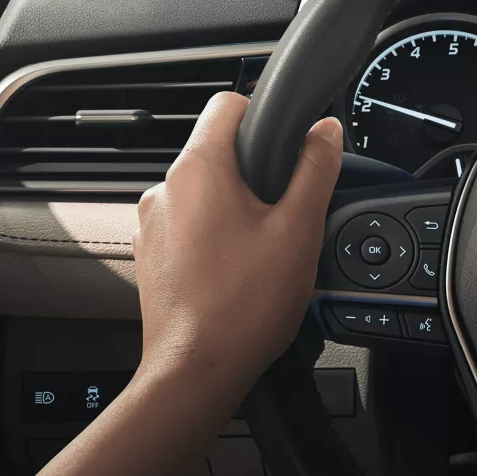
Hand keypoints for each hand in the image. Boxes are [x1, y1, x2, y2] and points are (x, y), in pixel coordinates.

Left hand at [131, 92, 342, 399]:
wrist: (197, 371)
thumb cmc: (244, 305)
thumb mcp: (298, 229)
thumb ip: (315, 169)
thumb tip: (325, 131)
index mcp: (198, 169)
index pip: (226, 103)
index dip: (263, 114)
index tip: (286, 143)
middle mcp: (165, 190)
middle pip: (216, 151)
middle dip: (254, 171)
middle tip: (285, 212)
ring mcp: (152, 225)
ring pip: (203, 192)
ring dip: (233, 207)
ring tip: (262, 249)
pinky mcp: (150, 256)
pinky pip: (187, 226)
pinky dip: (213, 236)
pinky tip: (237, 270)